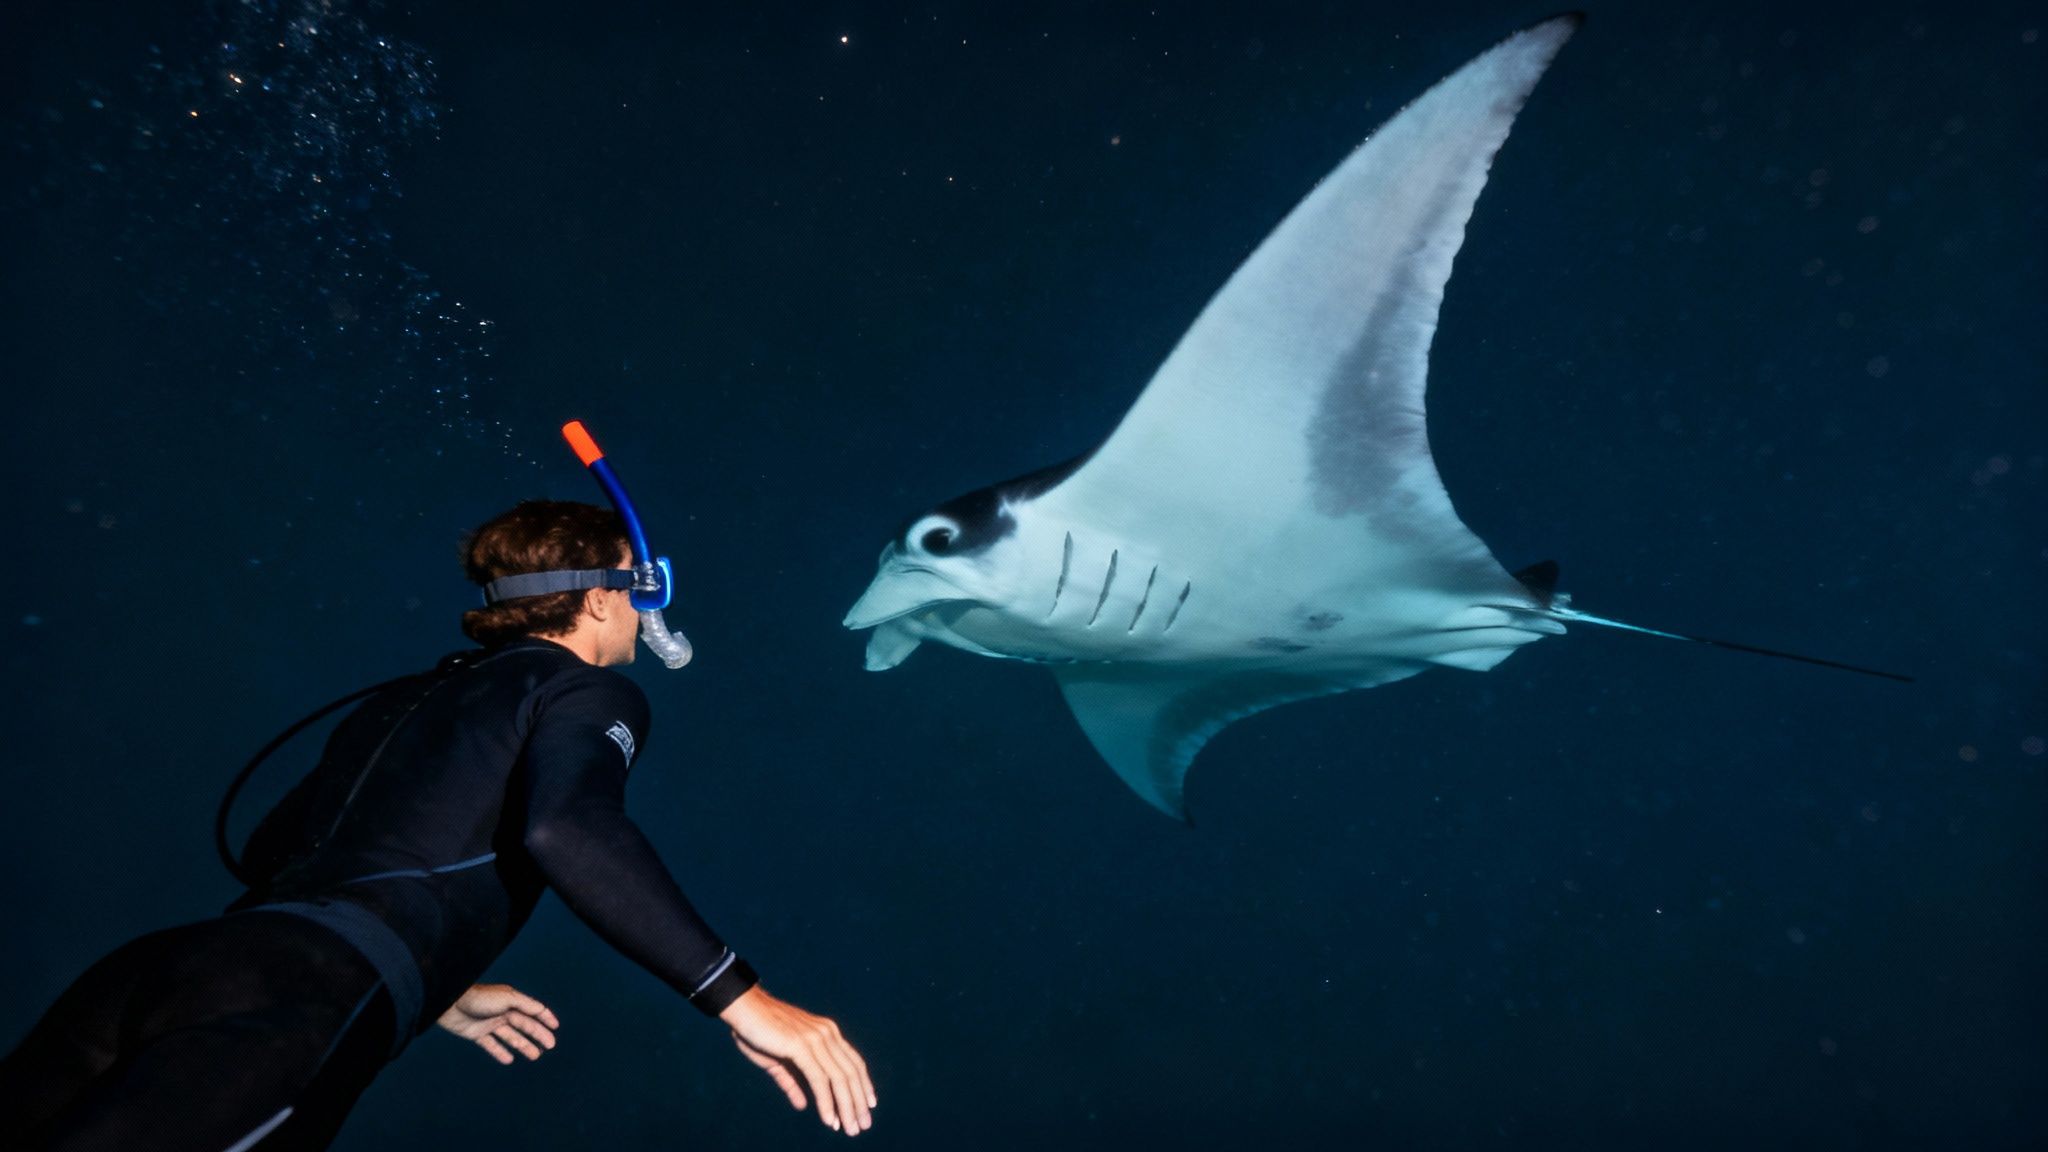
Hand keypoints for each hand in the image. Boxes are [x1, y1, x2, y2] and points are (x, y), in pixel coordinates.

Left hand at [435, 983, 559, 1064]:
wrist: (449, 1004)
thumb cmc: (479, 998)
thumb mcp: (507, 999)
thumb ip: (525, 1005)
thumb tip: (542, 1011)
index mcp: (511, 1001)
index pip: (533, 1010)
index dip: (545, 1018)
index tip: (555, 1027)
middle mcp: (502, 1012)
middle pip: (525, 1025)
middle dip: (538, 1035)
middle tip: (550, 1046)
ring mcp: (490, 1023)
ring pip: (511, 1037)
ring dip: (524, 1046)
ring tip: (535, 1056)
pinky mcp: (477, 1034)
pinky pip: (492, 1045)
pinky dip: (500, 1052)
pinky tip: (509, 1060)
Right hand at [720, 986, 875, 1135]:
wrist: (741, 1007)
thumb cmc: (758, 1032)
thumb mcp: (777, 1061)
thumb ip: (792, 1082)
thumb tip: (803, 1105)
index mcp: (827, 1033)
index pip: (853, 1062)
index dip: (863, 1084)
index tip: (869, 1105)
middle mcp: (827, 1034)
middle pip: (851, 1072)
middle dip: (858, 1102)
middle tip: (862, 1126)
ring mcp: (815, 1038)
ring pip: (839, 1078)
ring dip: (847, 1107)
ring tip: (850, 1129)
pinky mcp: (801, 1046)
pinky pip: (819, 1079)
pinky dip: (826, 1102)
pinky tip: (829, 1119)